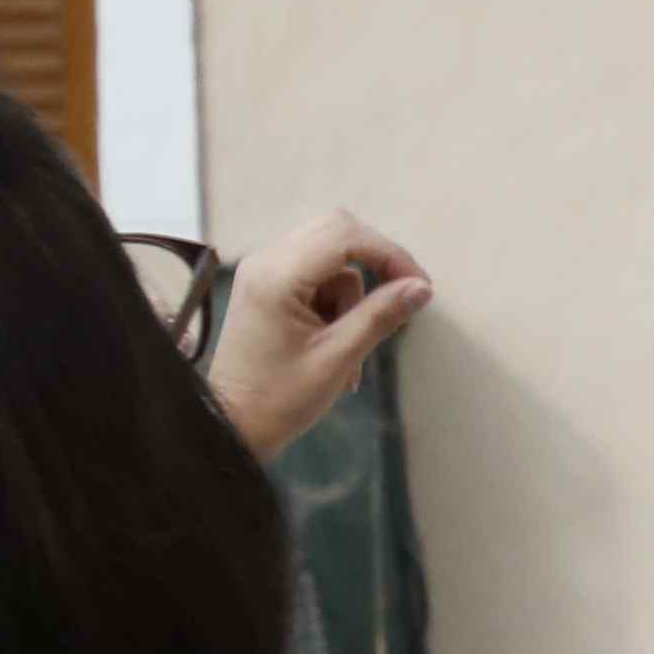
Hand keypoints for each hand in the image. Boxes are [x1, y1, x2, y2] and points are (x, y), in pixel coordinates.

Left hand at [201, 212, 432, 460]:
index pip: (344, 235)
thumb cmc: (280, 397)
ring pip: (331, 256)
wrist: (232, 423)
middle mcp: (265, 261)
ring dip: (354, 293)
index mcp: (277, 276)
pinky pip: (316, 274)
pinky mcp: (267, 285)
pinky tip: (334, 338)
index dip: (390, 254)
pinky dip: (336, 300)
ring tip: (351, 343)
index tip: (419, 287)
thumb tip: (422, 287)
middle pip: (337, 231)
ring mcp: (263, 271)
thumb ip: (381, 315)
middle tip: (400, 299)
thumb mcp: (338, 357)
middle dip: (376, 262)